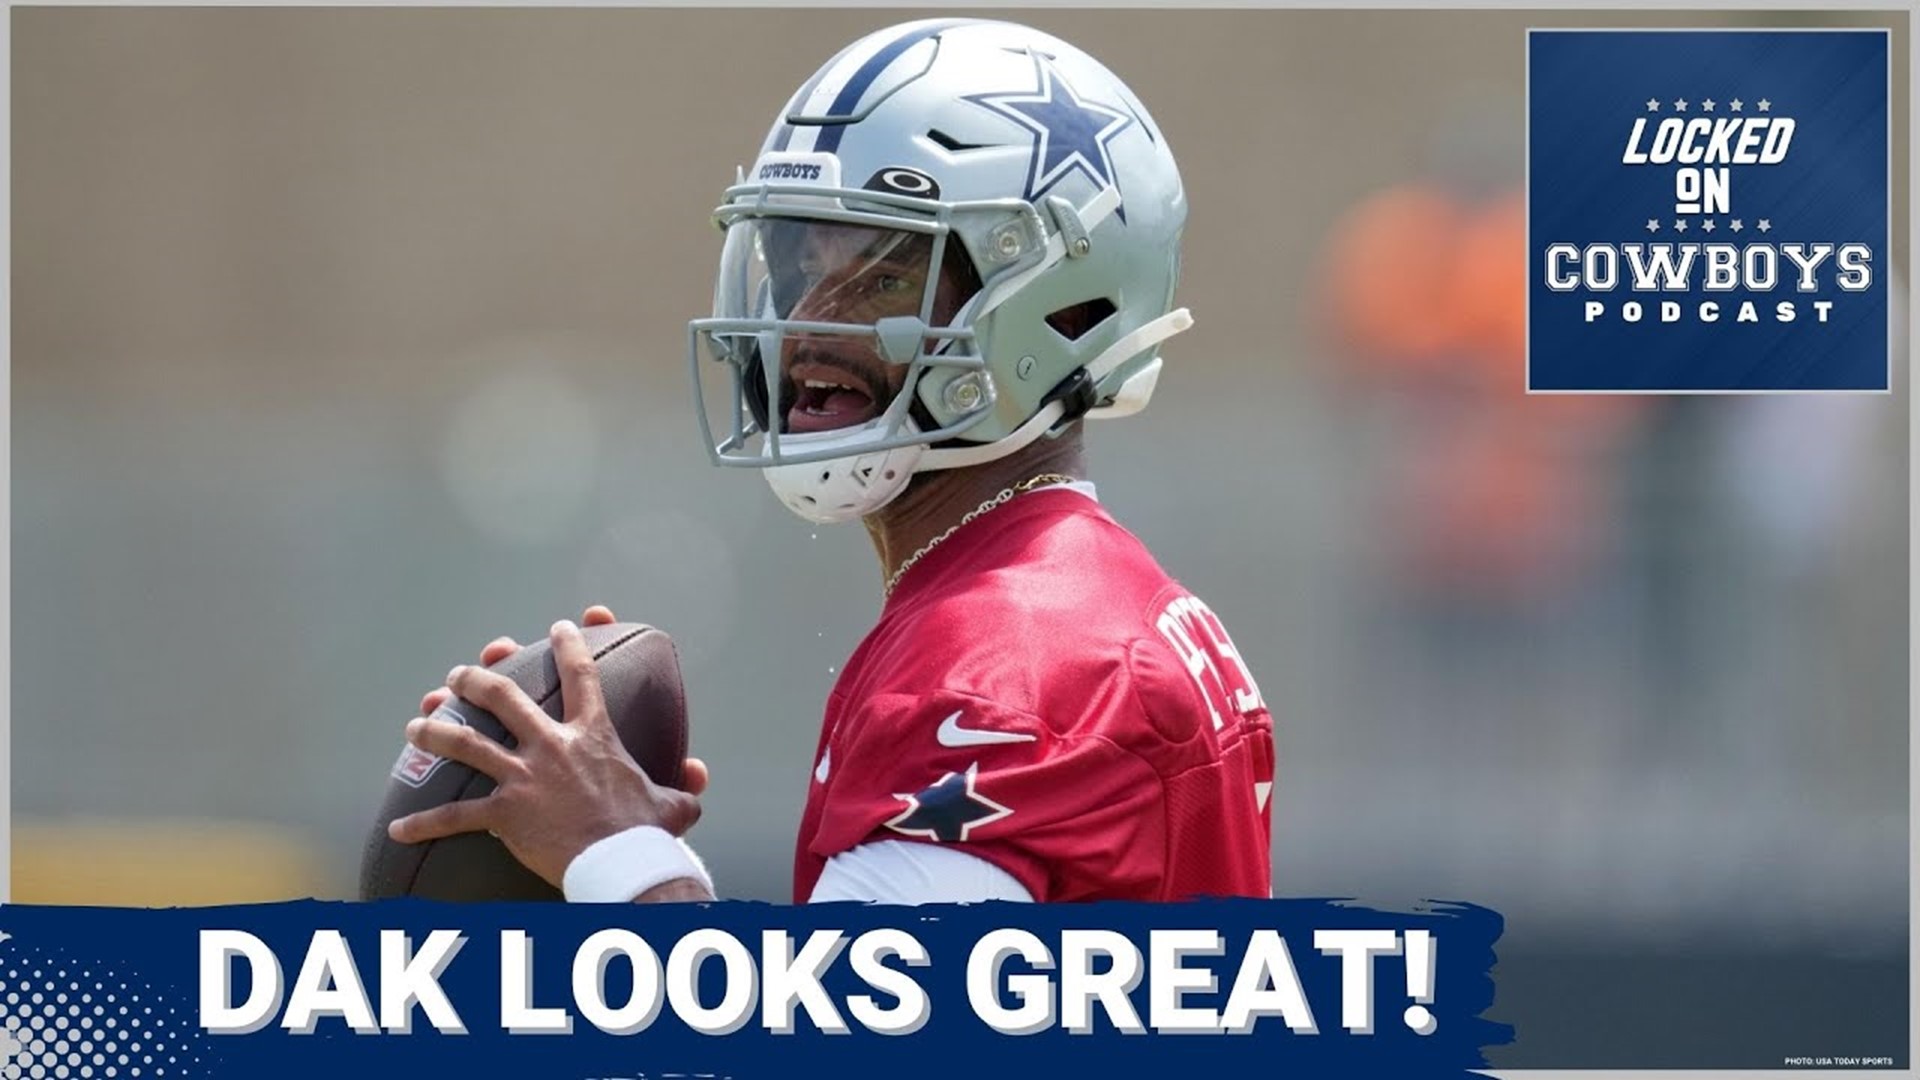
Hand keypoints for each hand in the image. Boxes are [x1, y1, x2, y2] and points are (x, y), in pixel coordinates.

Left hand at [389, 614, 705, 889]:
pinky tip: (397, 828)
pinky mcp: (504, 815)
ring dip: (435, 729)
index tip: (559, 626)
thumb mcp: (675, 805)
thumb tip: (699, 773)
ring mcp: (523, 778)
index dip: (570, 644)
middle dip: (476, 678)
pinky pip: (453, 818)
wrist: (623, 864)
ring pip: (464, 743)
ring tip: (416, 724)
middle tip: (461, 673)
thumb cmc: (648, 835)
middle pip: (503, 696)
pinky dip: (422, 823)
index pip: (581, 675)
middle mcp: (552, 746)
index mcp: (592, 736)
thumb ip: (683, 785)